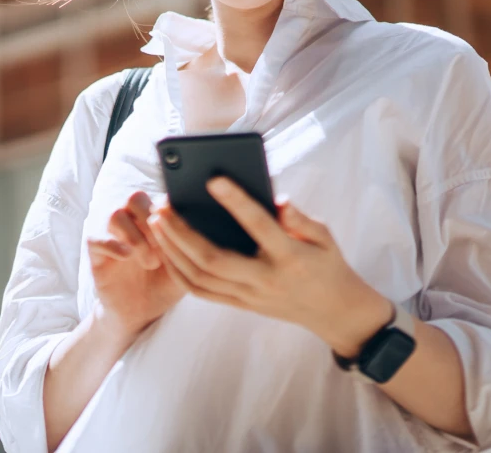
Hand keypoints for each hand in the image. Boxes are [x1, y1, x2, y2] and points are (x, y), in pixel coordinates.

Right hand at [87, 191, 186, 341]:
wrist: (139, 314)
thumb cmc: (164, 285)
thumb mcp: (185, 264)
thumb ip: (193, 243)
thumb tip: (208, 226)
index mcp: (152, 217)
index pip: (158, 197)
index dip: (169, 211)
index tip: (181, 231)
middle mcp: (130, 219)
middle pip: (134, 197)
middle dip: (152, 221)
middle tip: (163, 247)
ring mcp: (110, 233)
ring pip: (115, 214)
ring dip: (136, 238)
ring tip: (150, 262)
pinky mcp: (95, 251)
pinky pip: (97, 237)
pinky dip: (114, 246)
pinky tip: (128, 259)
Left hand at [147, 177, 392, 355]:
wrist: (334, 311)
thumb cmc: (327, 263)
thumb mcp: (325, 236)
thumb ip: (301, 219)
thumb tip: (279, 201)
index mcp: (289, 257)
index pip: (259, 226)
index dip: (236, 202)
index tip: (213, 178)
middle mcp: (265, 279)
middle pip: (213, 259)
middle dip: (182, 232)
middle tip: (162, 205)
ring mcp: (249, 296)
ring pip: (200, 278)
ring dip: (172, 249)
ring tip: (156, 222)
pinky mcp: (240, 305)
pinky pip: (200, 292)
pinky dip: (178, 271)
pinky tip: (165, 249)